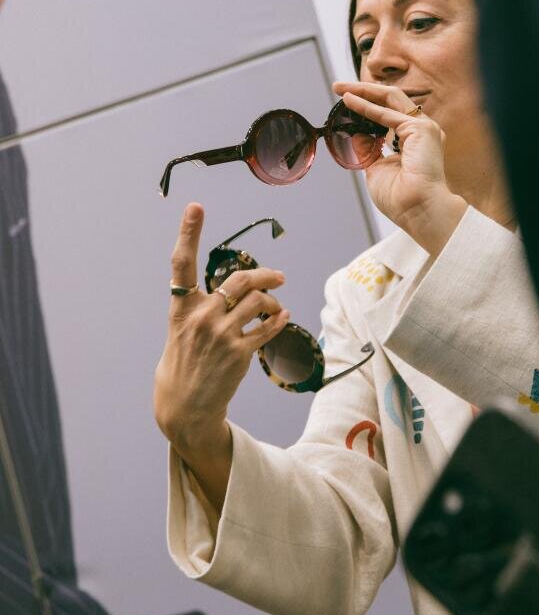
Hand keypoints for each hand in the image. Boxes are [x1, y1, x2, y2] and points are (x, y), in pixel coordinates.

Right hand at [154, 203, 288, 507]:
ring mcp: (220, 336)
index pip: (182, 264)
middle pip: (240, 280)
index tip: (195, 207)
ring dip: (272, 301)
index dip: (189, 233)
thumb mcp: (181, 330)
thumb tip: (236, 290)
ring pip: (258, 301)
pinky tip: (282, 318)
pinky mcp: (239, 354)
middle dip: (264, 274)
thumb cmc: (183, 363)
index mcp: (180, 308)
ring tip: (274, 308)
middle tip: (278, 276)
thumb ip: (201, 306)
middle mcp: (200, 318)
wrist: (184, 407)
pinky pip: (268, 327)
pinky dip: (279, 320)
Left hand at [333, 82, 466, 254]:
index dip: (367, 106)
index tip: (346, 103)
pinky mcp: (421, 128)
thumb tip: (358, 135)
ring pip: (390, 98)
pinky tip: (349, 101)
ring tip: (340, 88)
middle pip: (390, 101)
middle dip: (363, 92)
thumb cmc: (402, 200)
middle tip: (338, 87)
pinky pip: (387, 111)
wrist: (418, 211)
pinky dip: (366, 105)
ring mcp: (424, 128)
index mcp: (414, 142)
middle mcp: (421, 131)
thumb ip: (369, 150)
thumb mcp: (376, 169)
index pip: (389, 114)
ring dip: (363, 91)